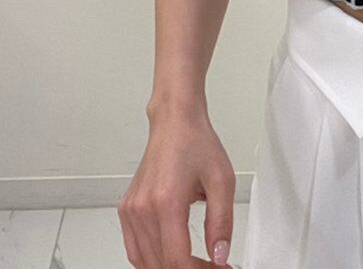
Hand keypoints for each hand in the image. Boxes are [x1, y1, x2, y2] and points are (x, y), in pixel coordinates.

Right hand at [118, 105, 234, 267]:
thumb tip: (220, 255)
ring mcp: (130, 210)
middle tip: (212, 265)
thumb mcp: (222, 180)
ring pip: (144, 261)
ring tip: (197, 262)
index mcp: (166, 201)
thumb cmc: (197, 143)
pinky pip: (135, 249)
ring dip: (170, 267)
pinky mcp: (126, 210)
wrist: (174, 122)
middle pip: (160, 264)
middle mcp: (142, 209)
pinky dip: (153, 260)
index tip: (218, 268)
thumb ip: (222, 222)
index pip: (177, 259)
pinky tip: (174, 255)